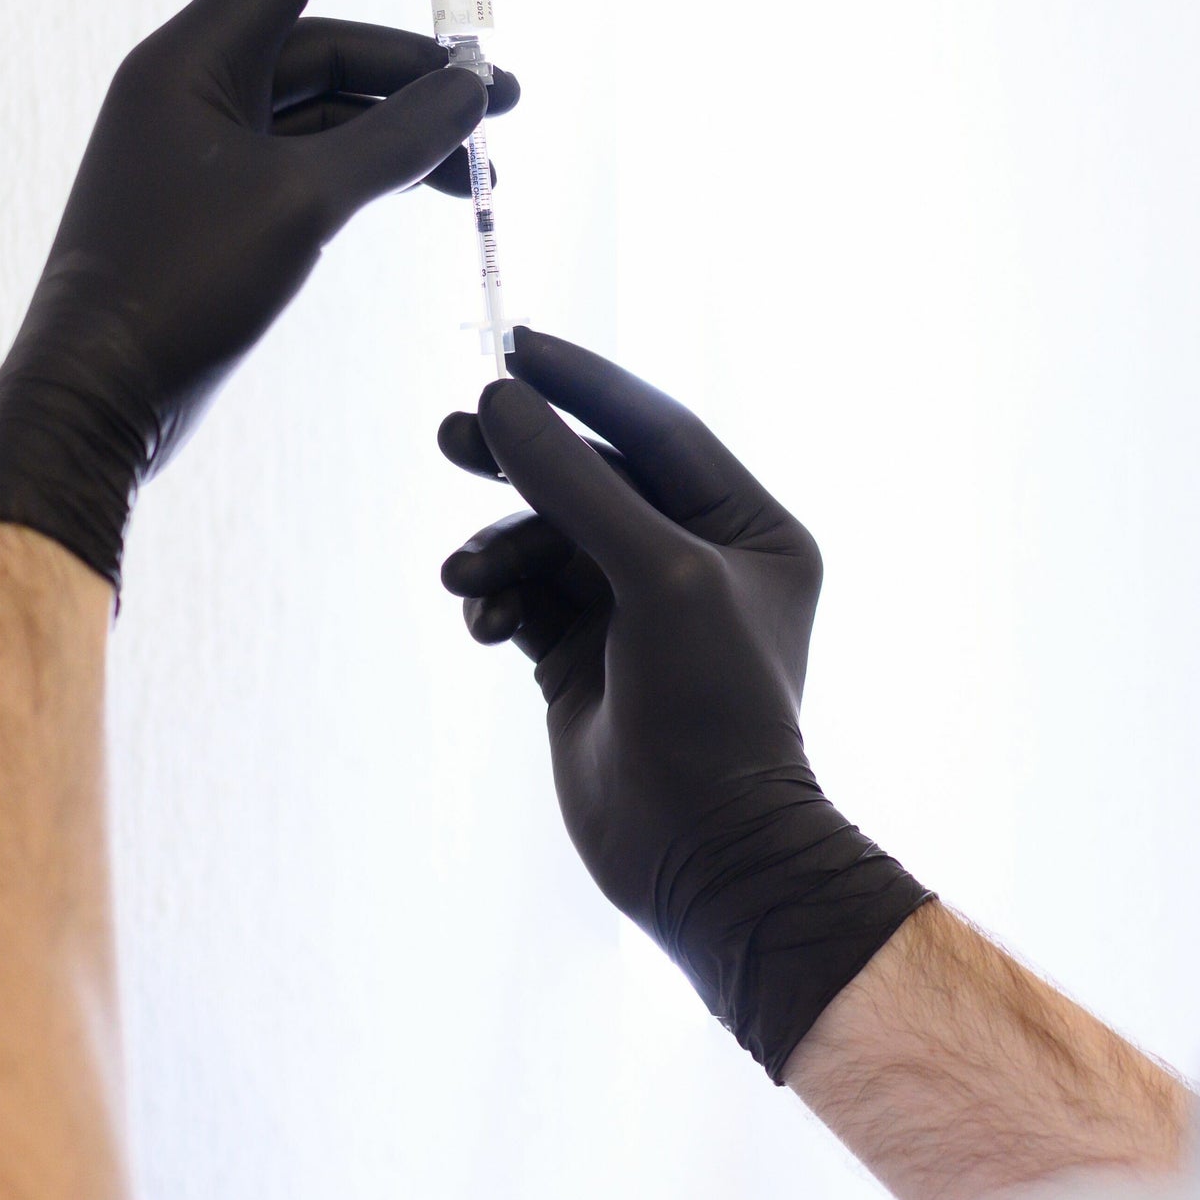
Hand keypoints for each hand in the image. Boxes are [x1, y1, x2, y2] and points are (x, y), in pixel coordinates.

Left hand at [0, 0, 519, 581]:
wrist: (95, 399)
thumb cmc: (177, 288)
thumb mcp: (303, 203)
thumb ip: (395, 137)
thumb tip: (471, 89)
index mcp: (189, 59)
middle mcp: (193, 89)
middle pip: (329, 45)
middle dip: (420, 68)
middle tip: (506, 102)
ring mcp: (205, 151)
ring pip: (327, 109)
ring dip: (406, 127)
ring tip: (485, 164)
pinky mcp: (219, 207)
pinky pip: (312, 160)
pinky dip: (373, 167)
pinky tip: (433, 188)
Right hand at [438, 327, 930, 1077]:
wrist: (698, 851)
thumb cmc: (712, 711)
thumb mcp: (656, 576)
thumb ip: (578, 484)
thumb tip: (501, 402)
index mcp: (750, 529)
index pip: (658, 429)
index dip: (585, 386)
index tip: (514, 348)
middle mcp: (697, 562)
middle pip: (592, 477)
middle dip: (522, 461)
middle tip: (448, 434)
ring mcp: (635, 612)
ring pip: (545, 539)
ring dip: (498, 548)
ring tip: (464, 578)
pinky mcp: (580, 658)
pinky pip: (522, 595)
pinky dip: (495, 597)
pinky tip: (483, 622)